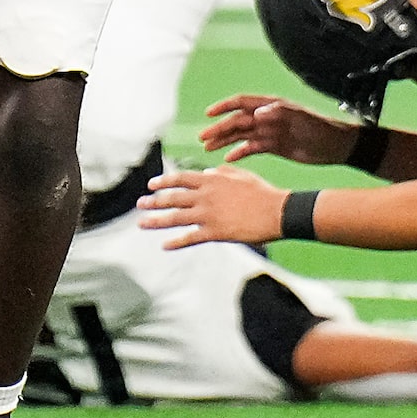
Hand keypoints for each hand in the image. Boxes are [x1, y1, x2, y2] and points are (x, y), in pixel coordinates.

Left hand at [140, 165, 287, 249]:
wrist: (276, 212)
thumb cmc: (262, 192)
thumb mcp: (241, 175)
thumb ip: (222, 172)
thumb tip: (209, 172)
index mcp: (212, 180)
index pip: (181, 179)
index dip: (164, 182)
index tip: (151, 185)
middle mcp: (206, 196)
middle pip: (173, 198)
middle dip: (154, 201)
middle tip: (140, 204)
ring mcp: (208, 215)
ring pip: (176, 218)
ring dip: (156, 220)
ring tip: (142, 223)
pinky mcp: (214, 232)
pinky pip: (190, 238)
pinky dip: (176, 242)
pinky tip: (165, 245)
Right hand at [199, 93, 360, 165]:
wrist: (336, 146)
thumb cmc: (320, 128)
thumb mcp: (300, 119)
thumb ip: (278, 113)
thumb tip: (256, 112)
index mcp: (272, 106)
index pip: (242, 102)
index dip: (224, 106)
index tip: (208, 114)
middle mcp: (267, 117)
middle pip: (237, 121)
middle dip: (219, 128)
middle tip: (203, 138)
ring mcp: (269, 132)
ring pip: (241, 135)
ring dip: (225, 141)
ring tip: (208, 148)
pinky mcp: (273, 146)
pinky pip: (251, 149)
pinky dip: (239, 153)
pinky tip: (228, 159)